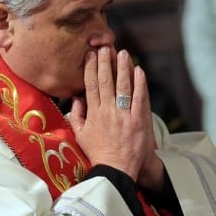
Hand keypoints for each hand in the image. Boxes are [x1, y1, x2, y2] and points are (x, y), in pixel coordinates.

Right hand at [69, 47, 156, 184]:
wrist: (116, 168)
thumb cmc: (98, 152)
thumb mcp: (80, 135)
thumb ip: (77, 115)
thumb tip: (76, 97)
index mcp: (93, 113)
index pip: (90, 85)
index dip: (91, 68)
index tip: (91, 55)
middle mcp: (107, 111)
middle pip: (105, 81)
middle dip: (105, 62)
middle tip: (105, 47)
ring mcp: (123, 115)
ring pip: (123, 85)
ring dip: (122, 67)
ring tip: (122, 53)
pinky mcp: (138, 120)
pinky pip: (139, 97)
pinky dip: (139, 83)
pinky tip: (139, 70)